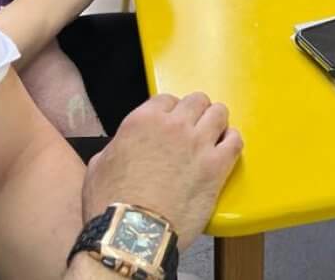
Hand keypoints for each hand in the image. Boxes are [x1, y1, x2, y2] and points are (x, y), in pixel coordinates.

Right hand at [82, 92, 242, 249]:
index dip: (171, 111)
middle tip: (194, 128)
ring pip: (219, 113)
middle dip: (196, 112)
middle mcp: (173, 125)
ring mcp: (197, 143)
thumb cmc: (111, 205)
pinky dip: (232, 142)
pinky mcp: (216, 166)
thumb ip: (116, 147)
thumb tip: (121, 148)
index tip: (173, 122)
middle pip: (197, 100)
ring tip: (213, 136)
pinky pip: (234, 141)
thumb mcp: (99, 166)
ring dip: (216, 122)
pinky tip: (226, 150)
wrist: (132, 235)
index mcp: (143, 121)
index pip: (167, 99)